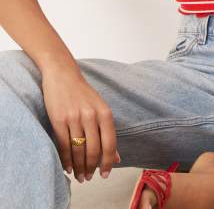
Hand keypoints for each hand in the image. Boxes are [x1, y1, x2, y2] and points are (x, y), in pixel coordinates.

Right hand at [41, 66, 120, 181]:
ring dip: (79, 167)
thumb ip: (108, 132)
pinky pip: (64, 145)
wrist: (63, 75)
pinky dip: (66, 160)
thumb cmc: (83, 94)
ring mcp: (74, 117)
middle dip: (92, 168)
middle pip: (94, 150)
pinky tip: (68, 167)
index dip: (107, 162)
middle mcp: (91, 115)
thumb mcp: (100, 109)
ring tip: (80, 176)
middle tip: (89, 177)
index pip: (109, 144)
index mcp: (105, 113)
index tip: (105, 174)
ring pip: (78, 150)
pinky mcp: (59, 119)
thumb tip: (116, 157)